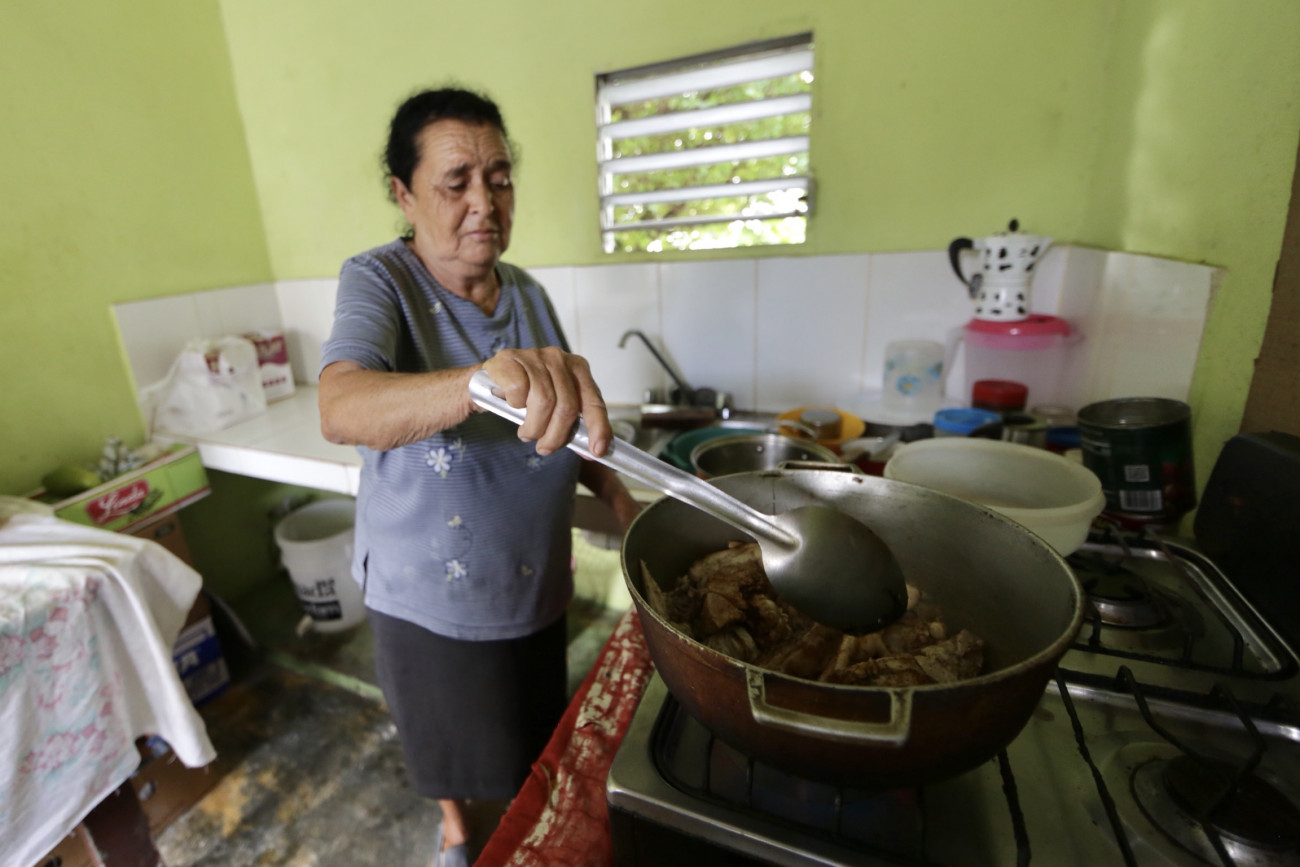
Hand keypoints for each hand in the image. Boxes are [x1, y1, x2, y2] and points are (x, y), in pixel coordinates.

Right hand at [480, 348, 611, 456]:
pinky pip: (519, 394)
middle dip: (556, 436)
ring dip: (534, 427)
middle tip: (544, 448)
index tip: (597, 450)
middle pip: (567, 406)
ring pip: (543, 402)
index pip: (593, 400)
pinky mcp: (510, 359)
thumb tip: (594, 449)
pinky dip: (515, 407)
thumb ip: (574, 423)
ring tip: (527, 432)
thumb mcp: (554, 407)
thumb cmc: (525, 397)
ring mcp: (534, 356)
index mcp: (577, 367)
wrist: (485, 383)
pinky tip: (512, 406)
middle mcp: (559, 358)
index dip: (598, 427)